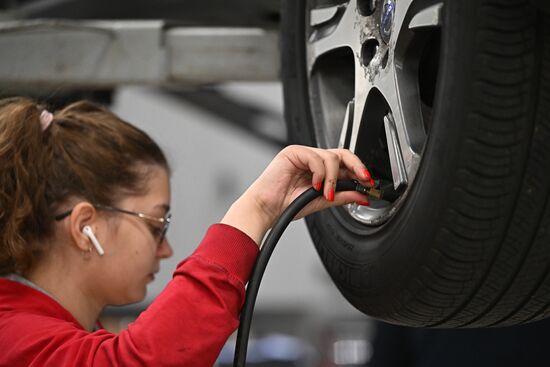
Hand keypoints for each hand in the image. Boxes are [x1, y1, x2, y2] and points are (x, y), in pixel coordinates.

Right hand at [221, 145, 373, 244]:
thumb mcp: (321, 202)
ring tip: (326, 194)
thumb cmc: (286, 206)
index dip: (359, 171)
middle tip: (364, 179)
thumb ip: (342, 197)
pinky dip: (319, 173)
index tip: (369, 183)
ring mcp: (303, 154)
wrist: (266, 209)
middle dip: (356, 167)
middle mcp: (312, 160)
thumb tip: (362, 197)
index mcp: (319, 170)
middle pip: (342, 154)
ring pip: (331, 157)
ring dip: (333, 179)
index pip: (344, 164)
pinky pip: (316, 158)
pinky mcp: (293, 152)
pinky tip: (314, 186)